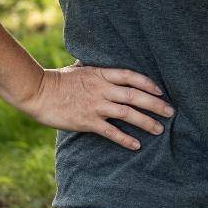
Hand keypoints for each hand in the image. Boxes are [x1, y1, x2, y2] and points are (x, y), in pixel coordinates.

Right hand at [20, 65, 173, 149]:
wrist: (38, 92)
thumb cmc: (57, 80)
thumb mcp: (78, 68)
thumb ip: (93, 69)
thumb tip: (98, 62)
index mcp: (100, 74)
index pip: (130, 76)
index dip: (148, 83)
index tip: (161, 91)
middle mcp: (101, 89)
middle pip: (135, 95)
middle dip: (155, 104)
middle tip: (170, 112)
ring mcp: (95, 105)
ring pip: (127, 113)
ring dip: (145, 122)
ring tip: (159, 129)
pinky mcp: (87, 121)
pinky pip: (111, 131)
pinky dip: (125, 139)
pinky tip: (136, 145)